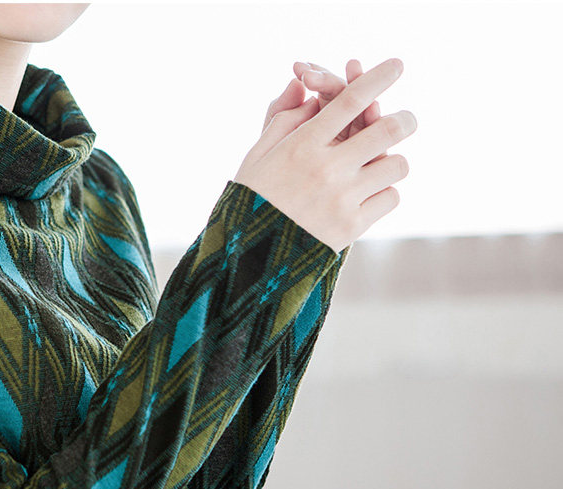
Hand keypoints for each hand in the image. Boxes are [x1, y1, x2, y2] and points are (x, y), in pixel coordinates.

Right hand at [233, 58, 416, 253]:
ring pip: (396, 166)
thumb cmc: (252, 199)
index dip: (377, 78)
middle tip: (407, 120)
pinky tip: (368, 193)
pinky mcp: (352, 227)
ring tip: (380, 164)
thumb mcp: (257, 155)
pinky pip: (390, 198)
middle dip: (404, 120)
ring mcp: (342, 199)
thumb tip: (310, 92)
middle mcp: (326, 169)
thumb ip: (284, 120)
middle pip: (387, 130)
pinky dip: (384, 192)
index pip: (348, 101)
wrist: (248, 256)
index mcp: (301, 146)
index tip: (397, 64)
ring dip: (392, 161)